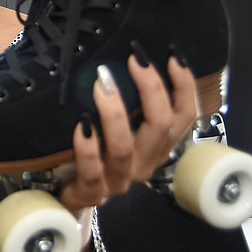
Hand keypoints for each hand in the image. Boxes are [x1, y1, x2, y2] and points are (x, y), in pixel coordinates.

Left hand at [59, 55, 197, 211]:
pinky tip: (81, 124)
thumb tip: (129, 58)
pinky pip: (91, 170)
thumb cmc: (96, 153)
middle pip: (160, 126)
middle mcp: (144, 164)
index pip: (184, 116)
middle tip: (134, 59)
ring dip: (115, 113)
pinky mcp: (90, 192)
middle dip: (151, 89)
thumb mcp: (118, 128)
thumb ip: (129, 103)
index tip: (172, 56)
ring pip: (124, 147)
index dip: (184, 86)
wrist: (67, 195)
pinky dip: (87, 146)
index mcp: (157, 147)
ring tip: (101, 83)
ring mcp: (118, 181)